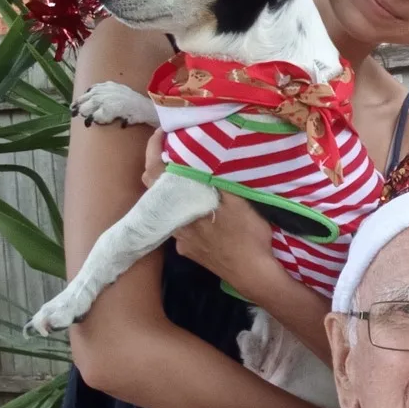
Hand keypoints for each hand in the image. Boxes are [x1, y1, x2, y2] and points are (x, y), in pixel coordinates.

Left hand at [140, 130, 278, 299]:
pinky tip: (202, 214)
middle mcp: (174, 223)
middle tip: (176, 151)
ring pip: (170, 209)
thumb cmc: (248, 236)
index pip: (155, 171)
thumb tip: (203, 156)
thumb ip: (218, 179)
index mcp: (182, 205)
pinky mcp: (189, 253)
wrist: (253, 275)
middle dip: (163, 169)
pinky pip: (181, 228)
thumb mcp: (239, 200)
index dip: (154, 149)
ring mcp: (180, 241)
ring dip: (175, 193)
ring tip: (191, 179)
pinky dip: (186, 214)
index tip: (162, 132)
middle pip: (157, 190)